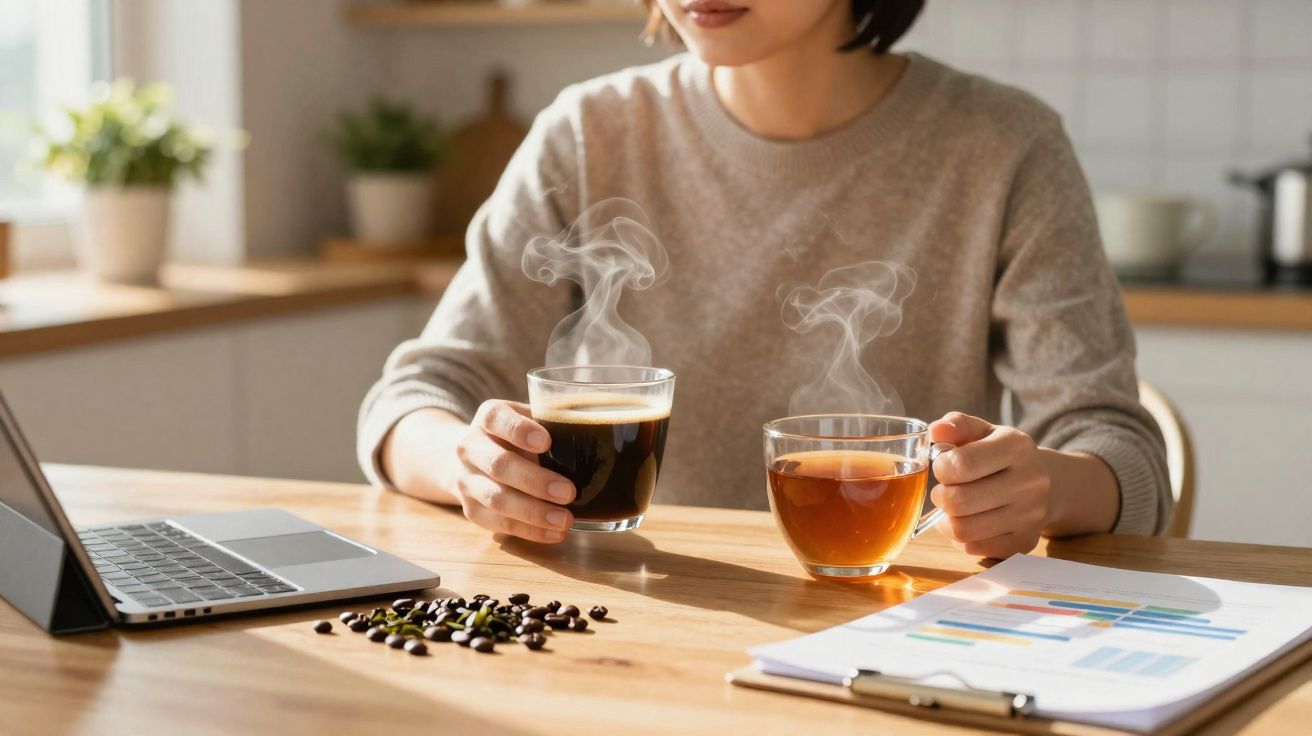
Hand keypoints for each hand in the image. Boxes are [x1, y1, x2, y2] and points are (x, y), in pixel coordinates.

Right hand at [451, 400, 576, 542]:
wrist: (474, 458)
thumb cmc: (516, 437)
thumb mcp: (530, 420)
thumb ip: (554, 423)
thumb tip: (599, 436)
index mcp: (488, 417)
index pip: (496, 418)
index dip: (519, 430)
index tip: (546, 442)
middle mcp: (470, 447)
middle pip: (498, 465)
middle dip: (535, 481)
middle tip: (569, 492)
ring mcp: (466, 480)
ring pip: (497, 499)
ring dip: (533, 513)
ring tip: (565, 520)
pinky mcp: (470, 510)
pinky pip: (498, 524)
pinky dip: (529, 531)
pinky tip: (554, 533)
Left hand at [927, 412, 1050, 558]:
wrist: (1045, 483)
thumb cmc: (999, 454)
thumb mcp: (981, 430)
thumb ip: (956, 425)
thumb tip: (936, 432)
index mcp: (1017, 447)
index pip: (962, 464)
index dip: (941, 467)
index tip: (943, 466)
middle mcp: (1030, 482)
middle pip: (959, 501)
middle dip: (940, 495)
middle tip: (944, 490)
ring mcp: (1030, 516)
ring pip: (964, 530)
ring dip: (946, 520)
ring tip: (952, 507)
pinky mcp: (1024, 542)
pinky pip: (974, 548)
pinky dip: (960, 537)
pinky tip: (968, 521)